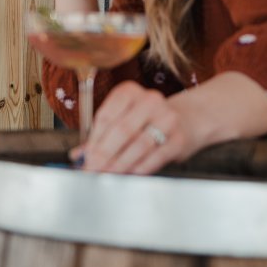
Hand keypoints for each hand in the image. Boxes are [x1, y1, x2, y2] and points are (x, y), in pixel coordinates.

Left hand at [71, 81, 194, 174]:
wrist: (188, 119)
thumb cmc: (147, 120)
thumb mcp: (124, 118)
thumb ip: (101, 135)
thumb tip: (78, 155)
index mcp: (129, 92)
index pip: (106, 116)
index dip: (94, 139)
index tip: (85, 156)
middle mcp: (149, 100)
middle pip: (121, 130)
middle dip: (104, 154)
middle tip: (93, 169)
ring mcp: (167, 118)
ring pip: (137, 145)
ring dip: (119, 164)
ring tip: (107, 174)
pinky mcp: (179, 138)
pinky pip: (154, 157)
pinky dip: (138, 168)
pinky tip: (128, 174)